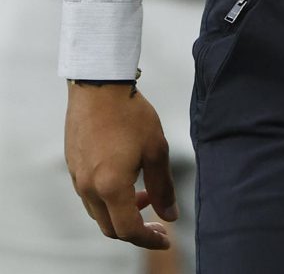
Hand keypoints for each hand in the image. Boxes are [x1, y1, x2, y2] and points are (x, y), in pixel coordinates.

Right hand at [65, 82, 176, 249]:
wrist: (99, 84)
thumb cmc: (131, 113)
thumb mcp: (155, 149)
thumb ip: (163, 186)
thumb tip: (171, 215)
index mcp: (110, 186)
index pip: (128, 230)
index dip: (149, 239)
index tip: (165, 237)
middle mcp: (88, 187)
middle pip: (110, 227)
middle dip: (136, 228)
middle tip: (157, 219)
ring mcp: (77, 177)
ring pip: (98, 212)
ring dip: (121, 212)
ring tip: (144, 193)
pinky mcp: (72, 165)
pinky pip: (89, 195)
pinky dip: (108, 197)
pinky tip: (125, 177)